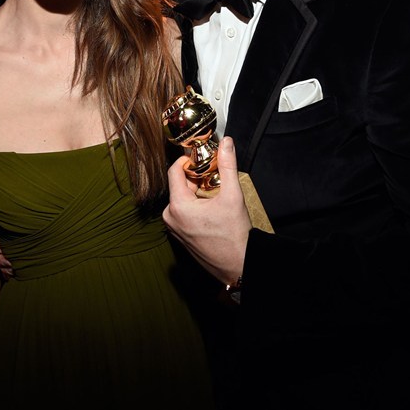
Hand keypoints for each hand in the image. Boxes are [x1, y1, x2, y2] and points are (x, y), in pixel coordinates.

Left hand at [162, 136, 250, 284]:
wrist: (238, 266)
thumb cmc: (234, 237)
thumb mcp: (232, 196)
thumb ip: (228, 165)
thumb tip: (226, 143)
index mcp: (178, 207)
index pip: (174, 171)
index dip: (187, 160)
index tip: (201, 157)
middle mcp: (171, 218)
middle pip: (179, 185)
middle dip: (196, 176)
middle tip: (215, 173)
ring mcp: (174, 228)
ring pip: (182, 198)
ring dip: (197, 190)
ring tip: (216, 192)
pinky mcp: (180, 235)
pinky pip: (184, 211)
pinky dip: (196, 204)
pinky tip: (212, 206)